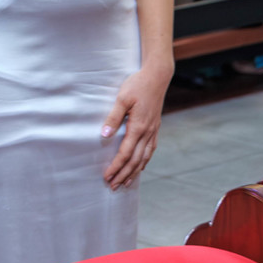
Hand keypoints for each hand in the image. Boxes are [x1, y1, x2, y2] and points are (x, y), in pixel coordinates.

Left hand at [101, 59, 171, 189]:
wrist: (157, 76)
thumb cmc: (137, 85)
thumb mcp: (122, 98)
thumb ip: (113, 117)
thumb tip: (104, 135)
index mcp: (138, 126)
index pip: (126, 153)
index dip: (116, 167)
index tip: (107, 176)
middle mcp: (147, 132)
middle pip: (135, 160)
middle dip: (124, 174)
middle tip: (113, 186)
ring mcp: (153, 131)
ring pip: (144, 157)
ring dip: (134, 172)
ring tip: (126, 183)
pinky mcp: (155, 127)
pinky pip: (150, 149)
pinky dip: (145, 161)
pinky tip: (141, 166)